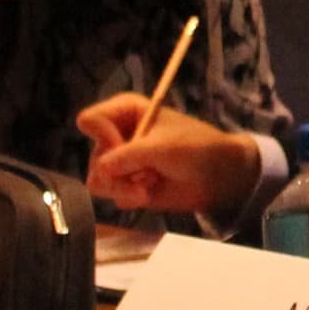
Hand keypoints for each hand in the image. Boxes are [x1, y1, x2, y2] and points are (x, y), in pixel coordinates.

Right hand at [76, 94, 264, 220]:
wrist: (218, 176)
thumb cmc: (195, 147)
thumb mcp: (163, 147)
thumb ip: (129, 156)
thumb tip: (100, 172)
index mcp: (124, 111)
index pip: (90, 121)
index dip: (103, 137)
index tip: (123, 147)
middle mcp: (116, 135)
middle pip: (93, 156)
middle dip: (116, 173)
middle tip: (142, 178)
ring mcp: (120, 162)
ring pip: (97, 180)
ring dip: (122, 188)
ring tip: (147, 188)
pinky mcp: (126, 186)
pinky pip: (112, 196)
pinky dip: (130, 197)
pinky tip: (150, 192)